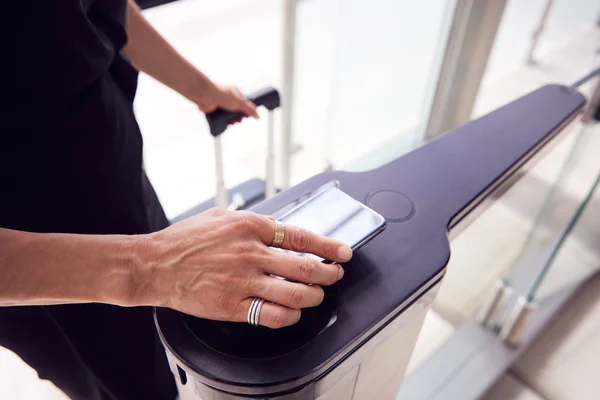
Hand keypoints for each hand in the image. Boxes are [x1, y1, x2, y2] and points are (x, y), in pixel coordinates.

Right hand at [137, 208, 351, 327]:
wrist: (155, 264)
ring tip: (316, 295)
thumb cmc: (185, 239)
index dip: (328, 246)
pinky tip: (292, 313)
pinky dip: (289, 316)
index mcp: (250, 227)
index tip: (342, 252)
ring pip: (294, 294)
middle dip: (328, 274)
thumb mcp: (222, 216)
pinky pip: (271, 316)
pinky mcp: (232, 305)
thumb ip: (253, 222)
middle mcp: (250, 253)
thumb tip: (281, 228)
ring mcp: (242, 281)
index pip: (300, 237)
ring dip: (313, 297)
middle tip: (334, 275)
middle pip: (304, 268)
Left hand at [195, 84, 258, 118]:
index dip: (245, 111)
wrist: (205, 95)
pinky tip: (224, 125)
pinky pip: (220, 117)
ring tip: (230, 123)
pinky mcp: (213, 109)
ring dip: (230, 121)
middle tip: (237, 121)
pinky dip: (222, 121)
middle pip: (236, 111)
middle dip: (238, 117)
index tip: (246, 117)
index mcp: (235, 93)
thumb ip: (249, 109)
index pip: (243, 104)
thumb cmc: (222, 95)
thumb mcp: (239, 103)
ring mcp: (220, 104)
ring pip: (228, 115)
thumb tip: (258, 116)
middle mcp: (228, 97)